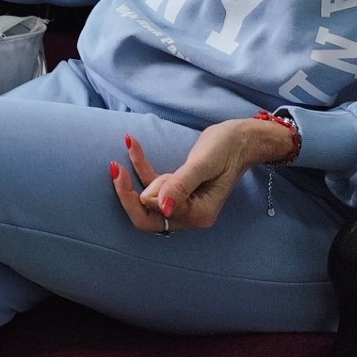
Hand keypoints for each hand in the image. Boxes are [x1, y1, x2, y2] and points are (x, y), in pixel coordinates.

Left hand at [110, 118, 295, 233]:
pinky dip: (142, 163)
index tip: (120, 170)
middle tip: (115, 166)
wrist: (242, 138)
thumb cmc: (226, 148)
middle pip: (146, 214)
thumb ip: (181, 186)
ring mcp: (185, 203)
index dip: (133, 197)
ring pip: (147, 197)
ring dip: (135, 172)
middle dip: (128, 191)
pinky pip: (155, 181)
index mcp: (198, 214)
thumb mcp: (202, 164)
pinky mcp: (180, 188)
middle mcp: (190, 214)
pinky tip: (132, 142)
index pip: (153, 218)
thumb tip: (161, 208)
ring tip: (131, 142)